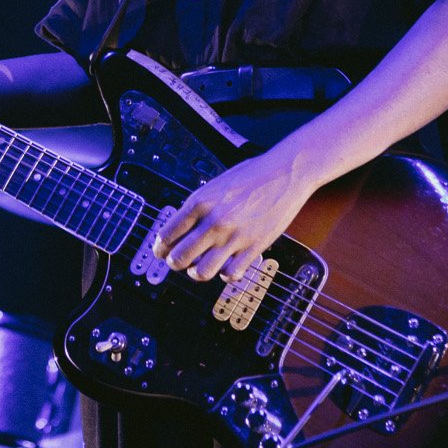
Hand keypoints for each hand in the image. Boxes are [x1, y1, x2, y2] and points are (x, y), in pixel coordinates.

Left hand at [153, 147, 321, 281]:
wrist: (286, 172)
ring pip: (201, 272)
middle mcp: (214, 222)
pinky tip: (227, 267)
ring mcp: (234, 237)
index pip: (167, 234)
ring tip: (199, 268)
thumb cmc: (253, 174)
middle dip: (174, 263)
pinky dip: (225, 275)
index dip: (160, 248)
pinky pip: (231, 274)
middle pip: (179, 258)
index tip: (161, 251)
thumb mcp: (217, 184)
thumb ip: (199, 206)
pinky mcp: (254, 247)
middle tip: (177, 262)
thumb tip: (182, 227)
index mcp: (200, 202)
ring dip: (196, 273)